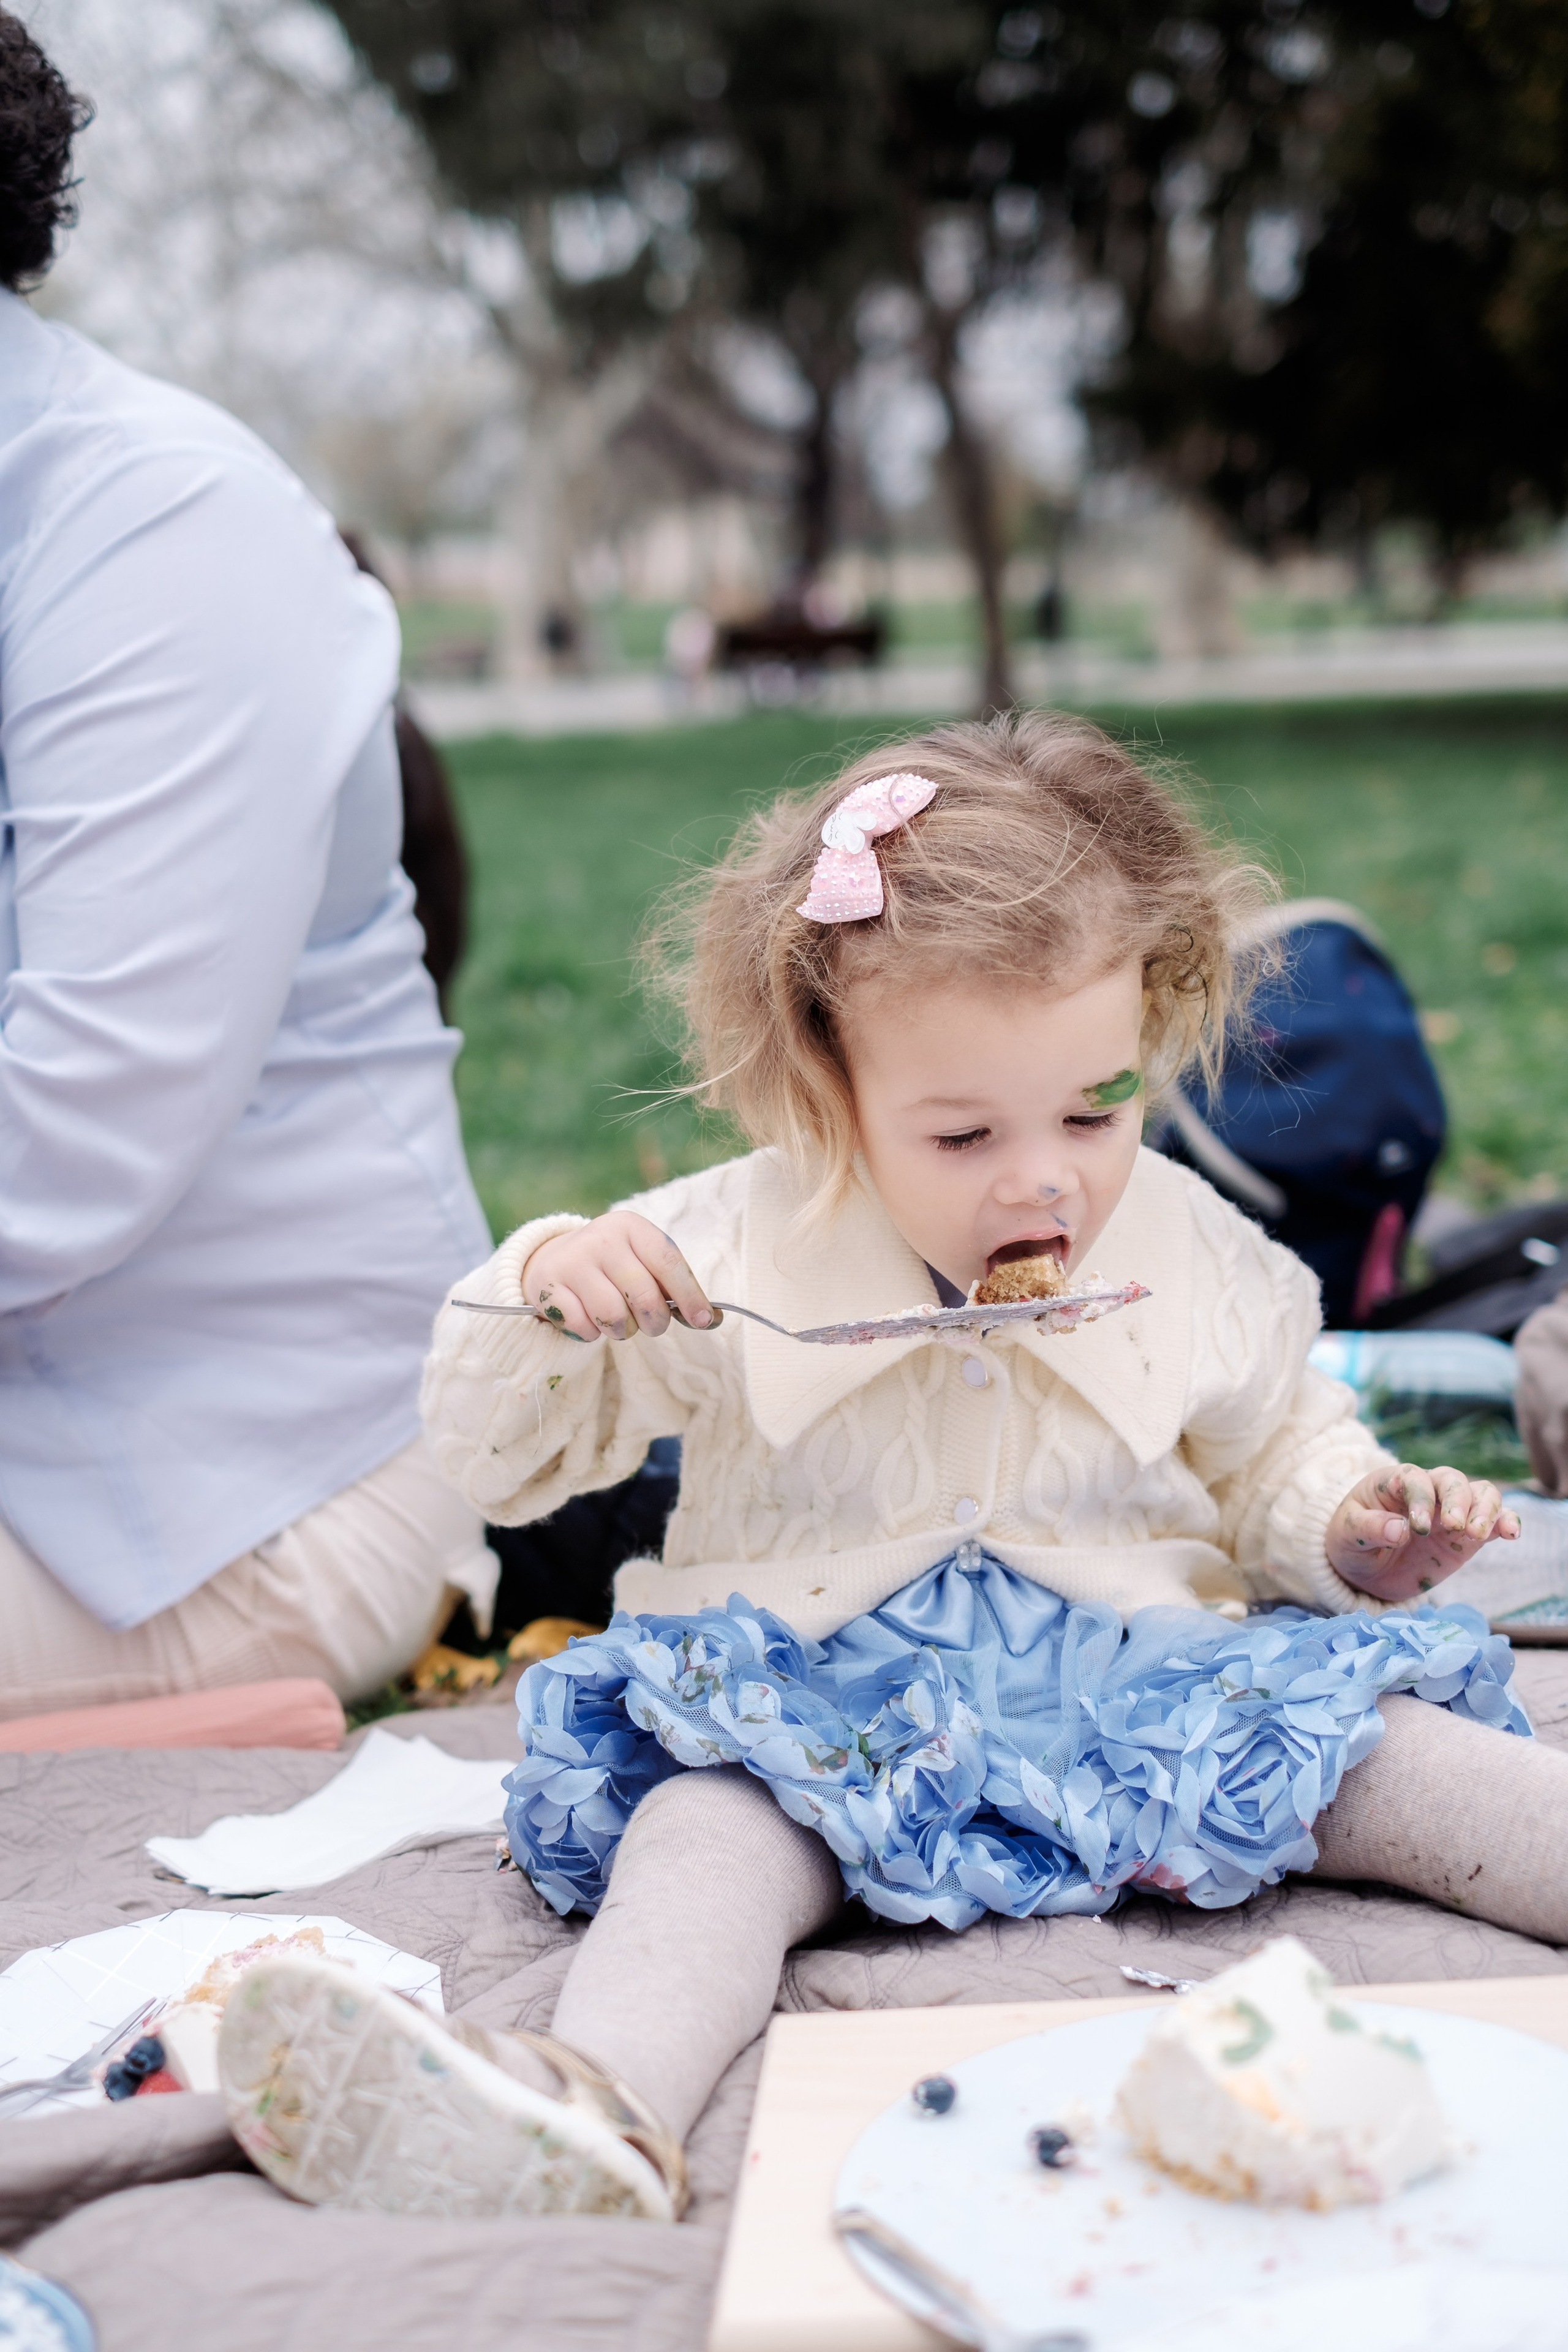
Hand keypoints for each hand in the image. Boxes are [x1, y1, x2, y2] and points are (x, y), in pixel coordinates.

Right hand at [521, 1211, 715, 1342]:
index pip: (668, 1261)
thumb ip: (674, 1287)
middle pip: (644, 1296)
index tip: (702, 1321)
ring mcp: (572, 1261)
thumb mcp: (643, 1262)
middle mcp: (602, 1238)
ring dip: (621, 1331)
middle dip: (654, 1322)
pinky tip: (589, 1318)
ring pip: (613, 1316)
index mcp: (631, 1226)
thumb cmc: (614, 1266)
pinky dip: (592, 1333)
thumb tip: (711, 1320)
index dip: (689, 1294)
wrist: (554, 1259)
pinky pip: (584, 1327)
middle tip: (651, 1325)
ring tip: (618, 1321)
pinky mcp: (549, 1286)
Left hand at [1325, 1462, 1519, 1602]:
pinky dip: (1506, 1522)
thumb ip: (1370, 1528)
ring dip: (1486, 1510)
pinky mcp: (1467, 1536)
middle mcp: (1428, 1490)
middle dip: (1458, 1500)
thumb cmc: (1350, 1541)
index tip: (1417, 1528)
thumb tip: (1399, 1530)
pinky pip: (1494, 1521)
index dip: (1420, 1499)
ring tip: (1477, 1534)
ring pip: (1480, 1494)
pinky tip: (1511, 1533)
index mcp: (1395, 1482)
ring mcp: (1451, 1512)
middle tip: (1453, 1527)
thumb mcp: (1347, 1535)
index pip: (1415, 1478)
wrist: (1364, 1569)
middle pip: (1453, 1480)